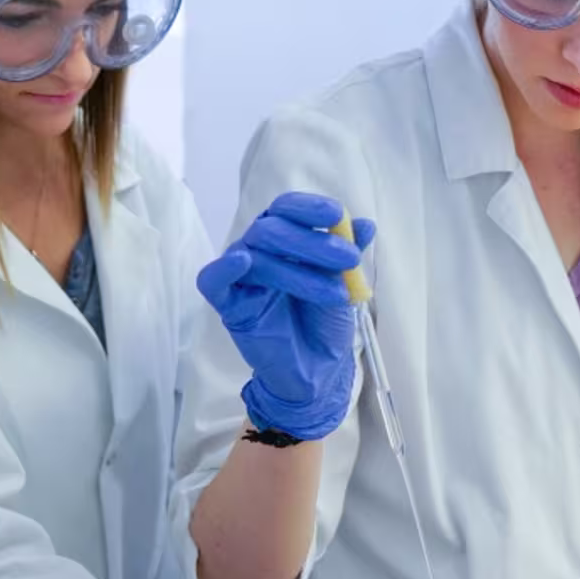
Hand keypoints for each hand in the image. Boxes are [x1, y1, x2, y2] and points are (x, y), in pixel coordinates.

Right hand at [196, 192, 375, 439]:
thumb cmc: (325, 322)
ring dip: (298, 268)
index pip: (285, 210)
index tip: (335, 215)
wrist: (317, 370)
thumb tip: (366, 224)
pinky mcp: (229, 305)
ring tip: (336, 293)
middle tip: (349, 259)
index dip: (308, 207)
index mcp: (284, 241)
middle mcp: (259, 252)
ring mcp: (242, 278)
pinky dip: (223, 268)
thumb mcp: (344, 283)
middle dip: (312, 241)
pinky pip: (213, 281)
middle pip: (270, 228)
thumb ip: (349, 252)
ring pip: (255, 254)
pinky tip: (243, 261)